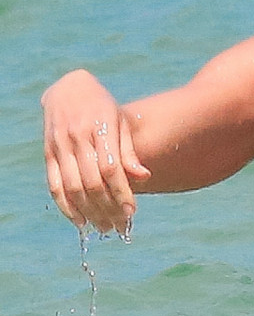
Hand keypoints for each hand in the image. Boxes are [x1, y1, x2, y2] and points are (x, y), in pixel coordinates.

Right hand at [42, 71, 150, 231]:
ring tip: (105, 228)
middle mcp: (77, 138)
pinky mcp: (48, 153)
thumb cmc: (102, 108)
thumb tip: (145, 177)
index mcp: (100, 128)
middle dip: (108, 209)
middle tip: (120, 226)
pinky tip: (80, 221)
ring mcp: (59, 146)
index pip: (111, 169)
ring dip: (90, 213)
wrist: (68, 88)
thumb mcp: (120, 122)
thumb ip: (130, 151)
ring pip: (73, 188)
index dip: (121, 193)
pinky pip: (54, 186)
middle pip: (92, 183)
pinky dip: (66, 207)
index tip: (132, 212)